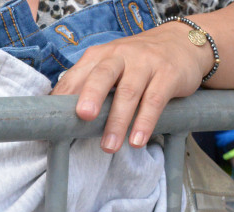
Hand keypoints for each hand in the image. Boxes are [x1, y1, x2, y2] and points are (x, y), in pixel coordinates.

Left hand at [51, 21, 211, 152]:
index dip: (63, 98)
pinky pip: (154, 100)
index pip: (76, 76)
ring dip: (117, 122)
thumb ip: (88, 87)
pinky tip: (137, 140)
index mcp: (99, 56)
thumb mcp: (110, 68)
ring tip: (109, 147)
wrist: (180, 43)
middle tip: (83, 116)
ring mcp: (145, 63)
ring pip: (128, 92)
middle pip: (102, 75)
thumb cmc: (135, 64)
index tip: (52, 123)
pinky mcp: (168, 74)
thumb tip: (59, 121)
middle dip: (91, 96)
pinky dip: (145, 122)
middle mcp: (120, 56)